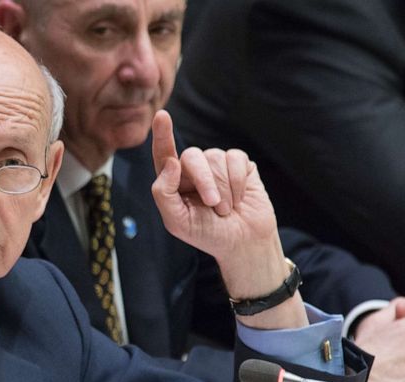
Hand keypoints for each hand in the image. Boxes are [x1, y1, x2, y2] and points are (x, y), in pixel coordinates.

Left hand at [150, 110, 306, 328]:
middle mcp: (193, 169)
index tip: (162, 117)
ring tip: (226, 209)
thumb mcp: (177, 221)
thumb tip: (170, 163)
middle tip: (213, 206)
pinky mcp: (240, 164)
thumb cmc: (207, 234)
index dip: (162, 135)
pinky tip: (239, 197)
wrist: (243, 242)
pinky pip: (236, 158)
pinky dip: (237, 181)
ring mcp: (217, 164)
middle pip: (192, 157)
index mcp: (174, 182)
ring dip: (223, 188)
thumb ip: (164, 193)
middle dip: (204, 181)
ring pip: (215, 158)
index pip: (164, 154)